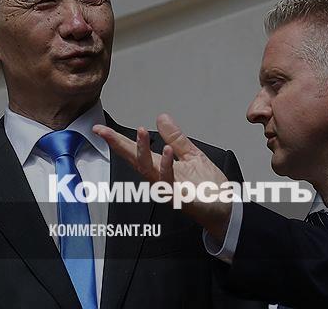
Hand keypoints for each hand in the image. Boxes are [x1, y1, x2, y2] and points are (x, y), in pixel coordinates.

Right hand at [93, 114, 232, 240]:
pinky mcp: (180, 197)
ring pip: (148, 170)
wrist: (226, 209)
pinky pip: (168, 181)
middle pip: (134, 160)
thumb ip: (176, 138)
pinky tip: (166, 151)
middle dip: (119, 146)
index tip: (101, 130)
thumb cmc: (208, 188)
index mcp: (161, 168)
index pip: (136, 152)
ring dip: (143, 151)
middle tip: (105, 132)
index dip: (118, 140)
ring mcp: (168, 189)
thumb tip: (161, 117)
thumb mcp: (192, 155)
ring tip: (141, 132)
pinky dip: (166, 165)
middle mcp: (160, 179)